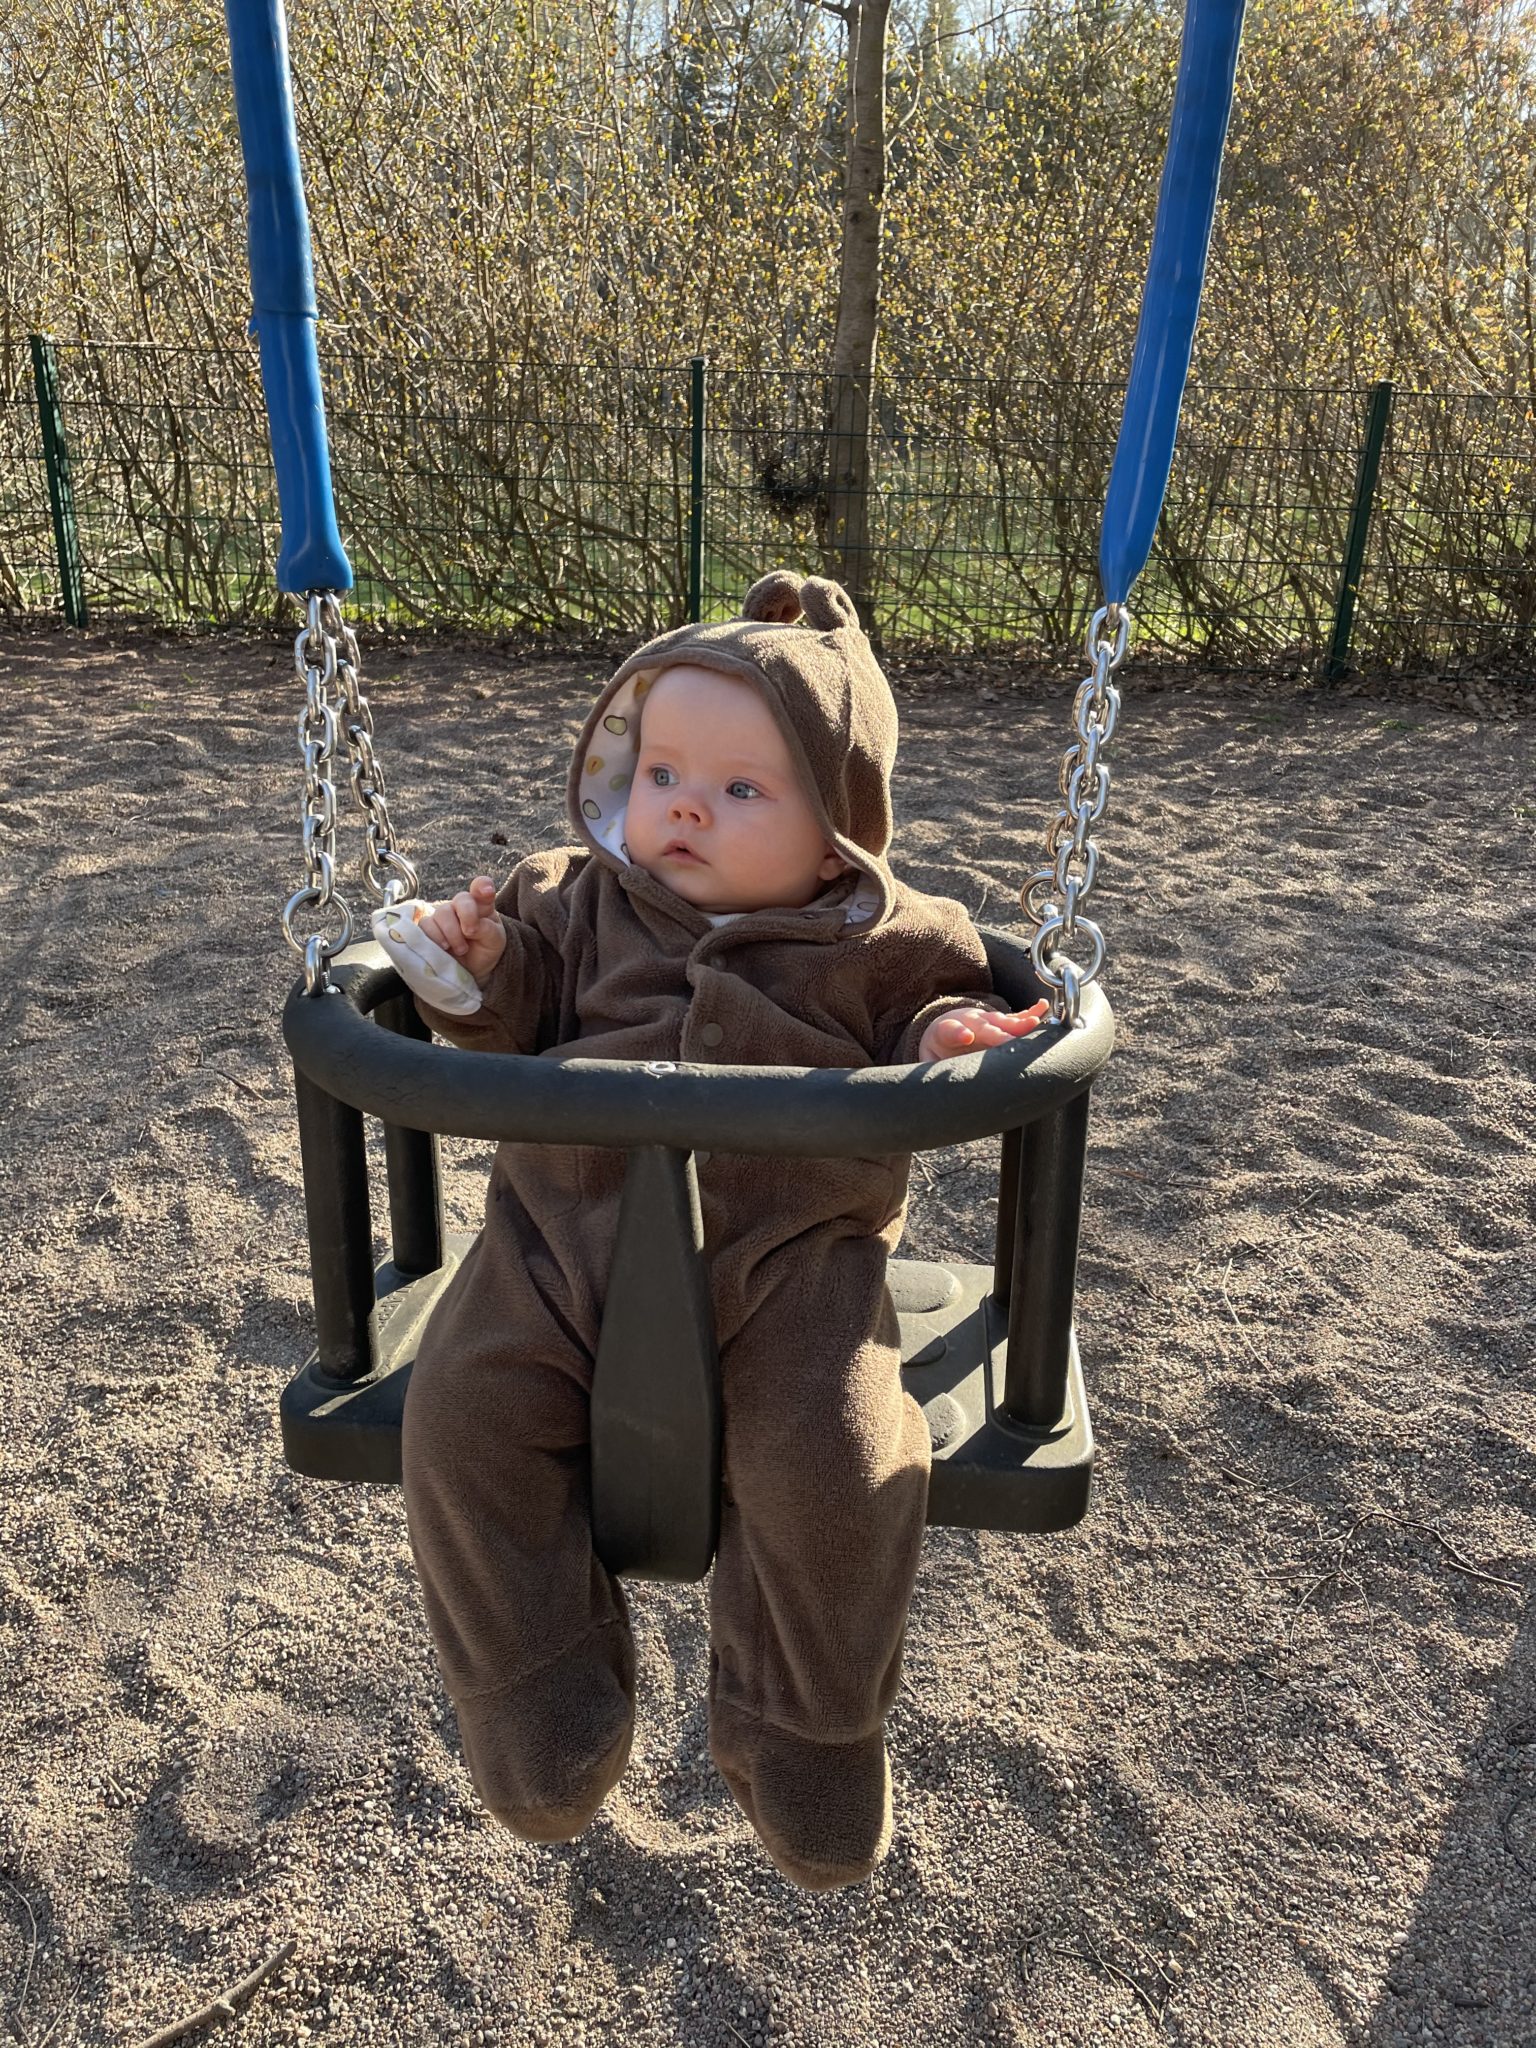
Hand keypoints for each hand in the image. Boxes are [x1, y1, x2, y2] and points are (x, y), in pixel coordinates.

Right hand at [415, 877, 506, 987]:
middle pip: (461, 900)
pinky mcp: (428, 928)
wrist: (472, 969)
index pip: (481, 886)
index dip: (483, 886)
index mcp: (481, 905)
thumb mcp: (494, 940)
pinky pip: (425, 926)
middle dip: (467, 916)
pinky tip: (444, 948)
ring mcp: (443, 915)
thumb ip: (487, 930)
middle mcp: (461, 906)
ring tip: (461, 950)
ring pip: (442, 913)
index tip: (487, 892)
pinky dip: (435, 937)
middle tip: (471, 933)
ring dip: (452, 933)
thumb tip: (470, 928)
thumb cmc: (485, 949)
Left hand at [919, 1000, 1050, 1061]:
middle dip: (997, 1034)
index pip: (950, 1030)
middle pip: (983, 1026)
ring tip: (1033, 1025)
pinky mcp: (1000, 1022)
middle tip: (1010, 1040)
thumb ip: (932, 1073)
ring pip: (1002, 1022)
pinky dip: (1030, 1015)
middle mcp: (968, 1022)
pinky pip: (1017, 1018)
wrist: (941, 1033)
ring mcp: (985, 1020)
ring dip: (1018, 1024)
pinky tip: (1042, 1009)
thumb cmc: (937, 1055)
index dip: (957, 1032)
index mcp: (945, 1032)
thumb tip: (931, 1095)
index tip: (966, 1036)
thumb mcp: (929, 1064)